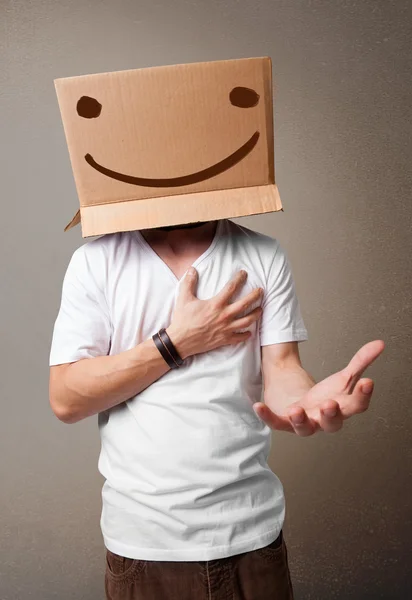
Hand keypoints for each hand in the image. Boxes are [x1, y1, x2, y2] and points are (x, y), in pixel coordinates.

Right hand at [167, 267, 262, 358]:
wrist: (180, 341)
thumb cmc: (182, 320)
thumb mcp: (183, 298)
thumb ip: (189, 282)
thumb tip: (192, 269)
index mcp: (216, 304)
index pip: (232, 287)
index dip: (239, 279)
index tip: (244, 273)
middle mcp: (224, 316)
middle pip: (245, 304)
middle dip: (255, 296)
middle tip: (261, 291)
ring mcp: (226, 329)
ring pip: (247, 321)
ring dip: (256, 314)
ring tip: (261, 309)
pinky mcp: (224, 339)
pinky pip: (239, 338)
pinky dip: (246, 335)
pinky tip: (250, 332)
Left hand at [253, 339, 384, 434]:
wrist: (298, 397)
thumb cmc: (323, 394)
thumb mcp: (342, 377)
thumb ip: (360, 362)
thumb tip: (380, 344)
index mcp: (342, 408)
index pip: (357, 405)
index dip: (363, 395)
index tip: (367, 382)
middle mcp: (324, 419)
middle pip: (332, 423)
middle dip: (330, 415)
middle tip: (329, 403)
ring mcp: (304, 423)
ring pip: (305, 428)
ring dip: (301, 420)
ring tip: (296, 409)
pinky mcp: (283, 422)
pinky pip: (275, 422)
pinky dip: (267, 416)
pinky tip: (258, 406)